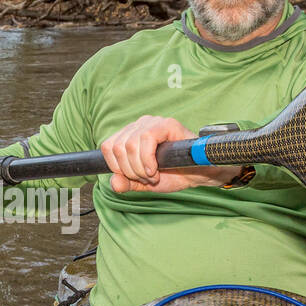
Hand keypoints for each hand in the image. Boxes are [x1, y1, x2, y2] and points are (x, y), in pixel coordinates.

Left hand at [100, 116, 242, 192]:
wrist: (198, 175)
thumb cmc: (173, 174)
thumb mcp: (144, 183)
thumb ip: (127, 182)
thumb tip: (113, 183)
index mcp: (130, 135)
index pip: (107, 146)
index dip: (116, 167)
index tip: (133, 177)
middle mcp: (139, 125)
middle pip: (116, 147)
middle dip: (129, 170)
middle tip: (146, 178)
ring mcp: (153, 122)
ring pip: (129, 145)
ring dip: (139, 168)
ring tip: (153, 174)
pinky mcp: (167, 124)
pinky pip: (146, 139)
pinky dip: (147, 160)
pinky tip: (156, 169)